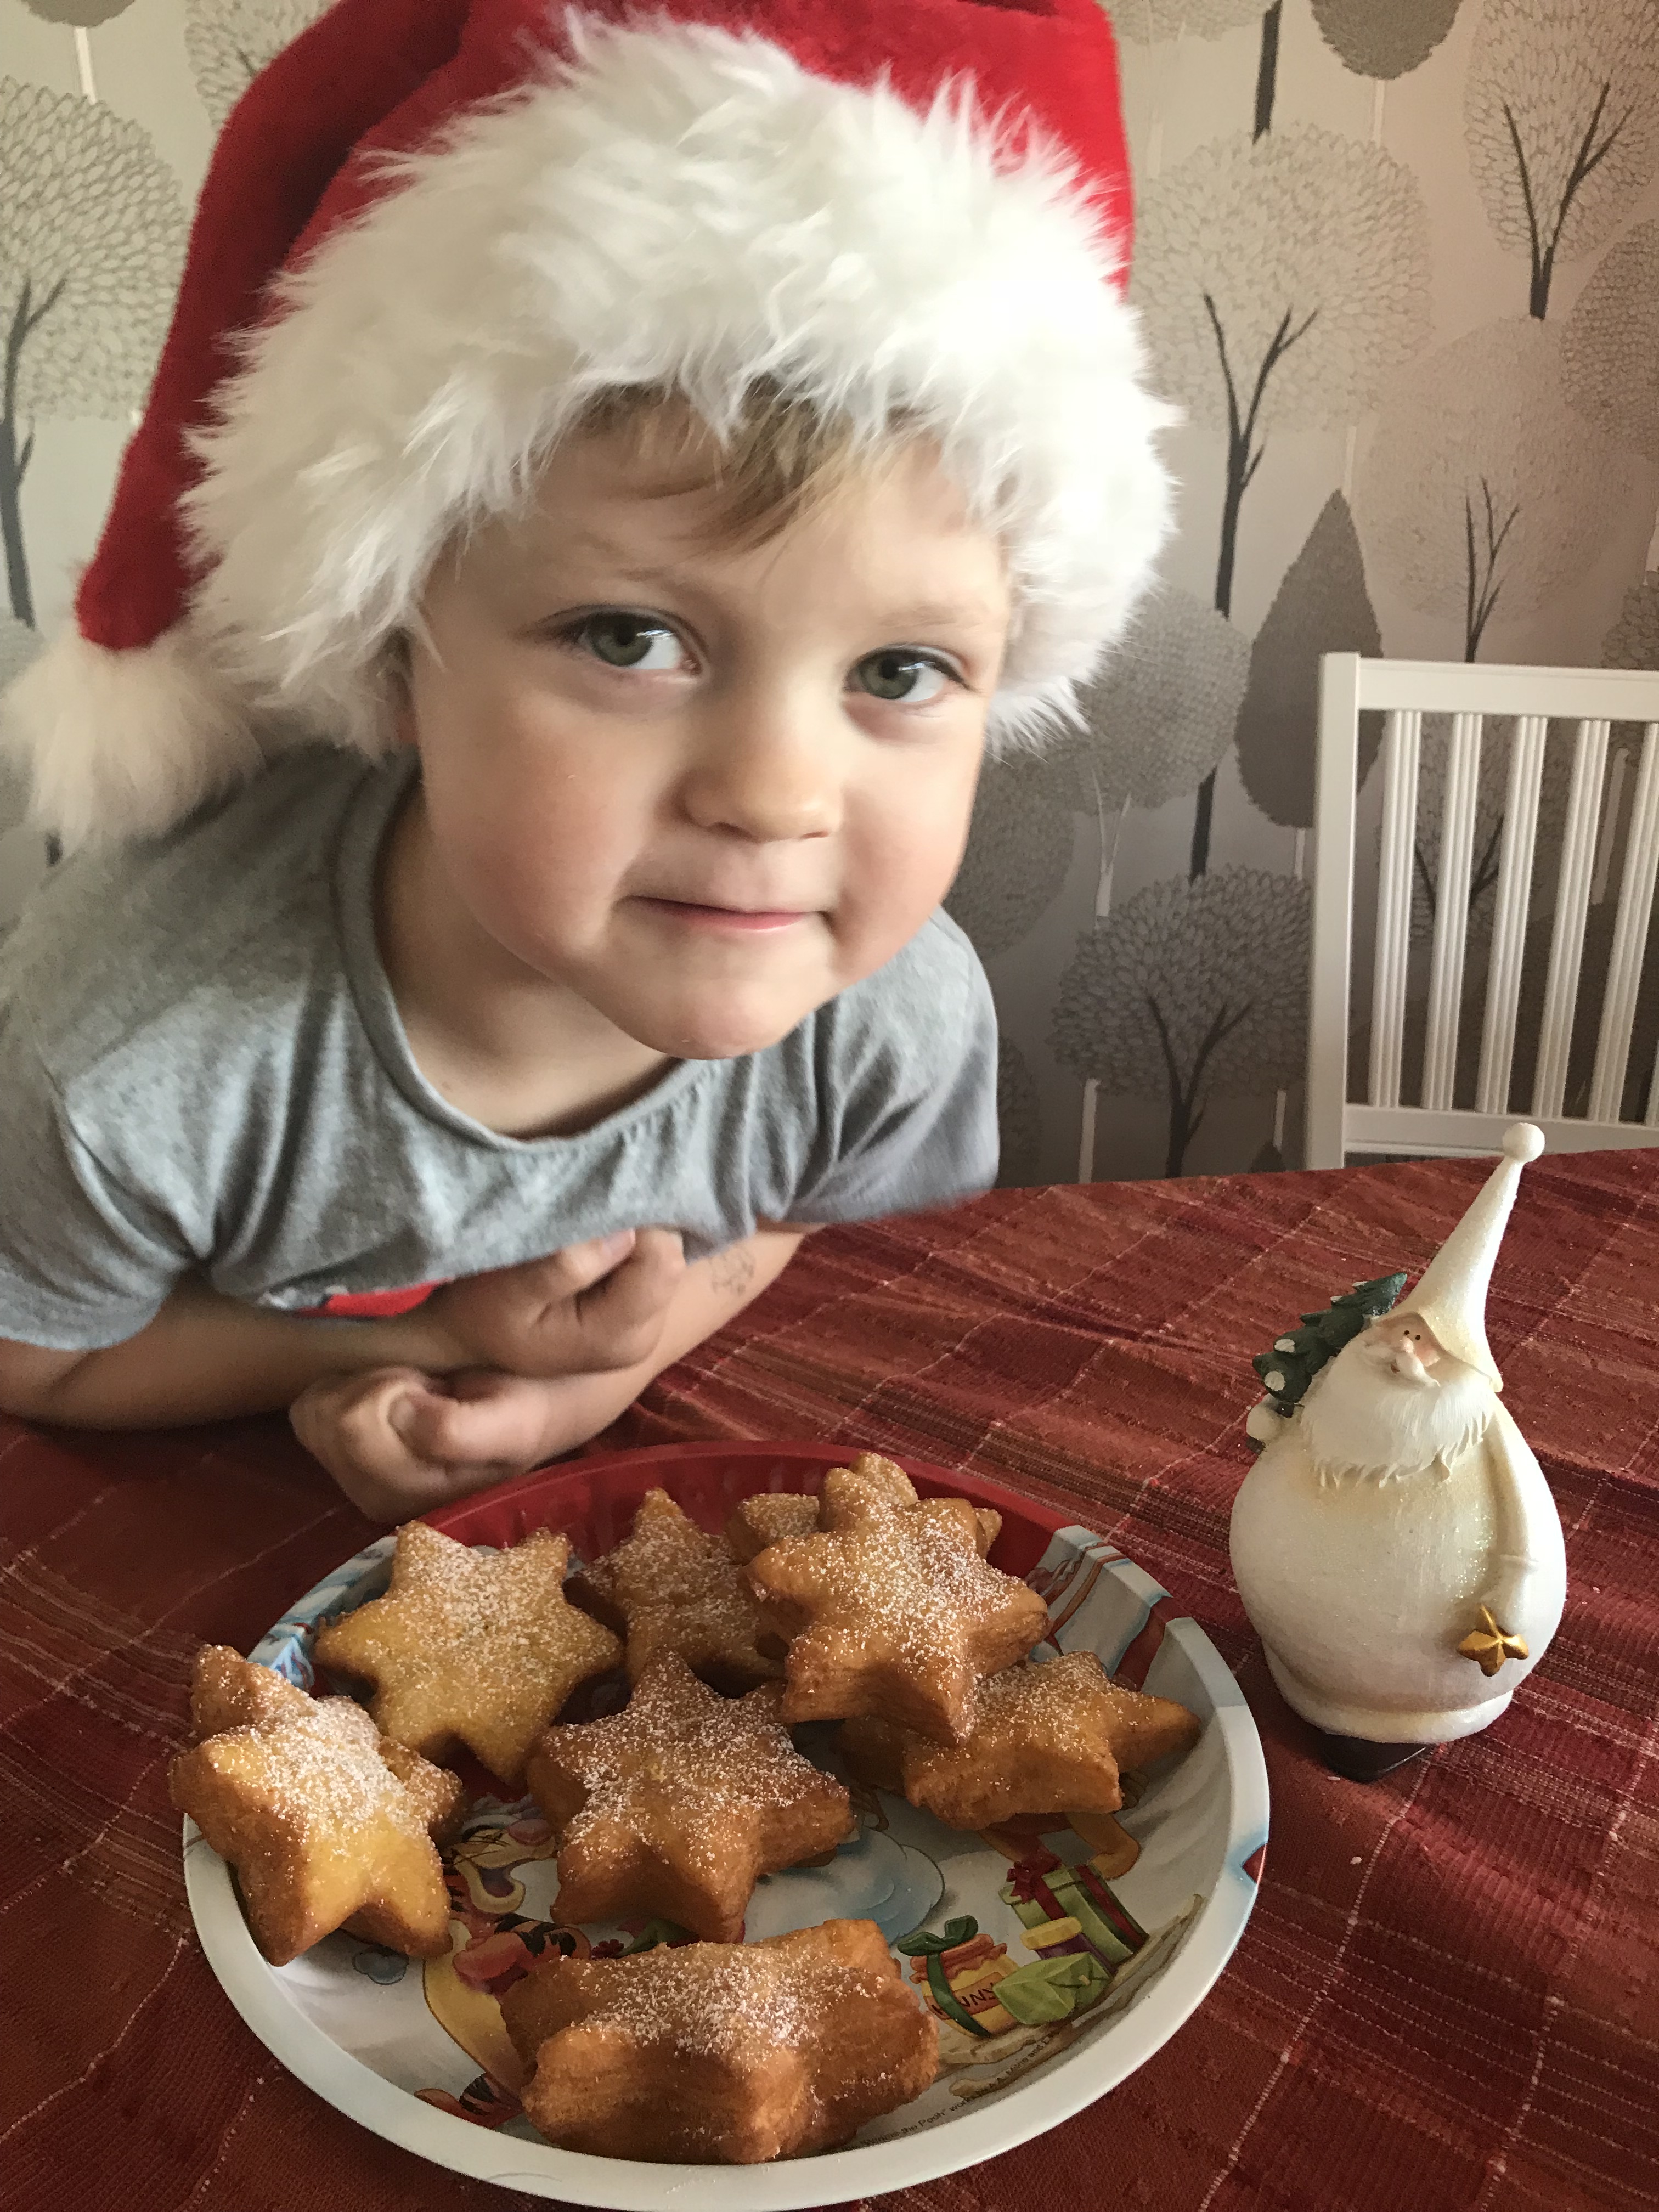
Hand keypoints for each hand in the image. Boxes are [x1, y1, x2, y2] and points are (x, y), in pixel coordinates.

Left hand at [290, 1365, 583, 1520]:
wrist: (523, 1412)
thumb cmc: (519, 1413)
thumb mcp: (510, 1423)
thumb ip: (459, 1430)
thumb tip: (397, 1416)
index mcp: (412, 1495)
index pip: (356, 1424)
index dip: (392, 1387)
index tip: (435, 1390)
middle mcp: (374, 1498)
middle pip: (330, 1420)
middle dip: (376, 1386)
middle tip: (423, 1390)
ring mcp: (351, 1480)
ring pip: (314, 1413)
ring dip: (361, 1386)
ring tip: (411, 1394)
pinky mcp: (336, 1459)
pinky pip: (307, 1409)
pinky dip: (344, 1388)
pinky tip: (387, 1398)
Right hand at [420, 1228, 684, 1378]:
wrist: (473, 1340)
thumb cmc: (484, 1314)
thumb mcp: (511, 1292)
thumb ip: (567, 1266)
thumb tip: (624, 1232)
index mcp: (619, 1335)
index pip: (662, 1260)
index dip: (634, 1222)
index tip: (592, 1209)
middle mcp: (645, 1334)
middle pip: (670, 1256)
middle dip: (636, 1225)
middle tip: (586, 1215)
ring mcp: (646, 1323)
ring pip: (663, 1255)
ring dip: (631, 1233)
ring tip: (584, 1230)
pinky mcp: (640, 1310)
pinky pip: (650, 1262)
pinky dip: (628, 1244)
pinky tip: (593, 1241)